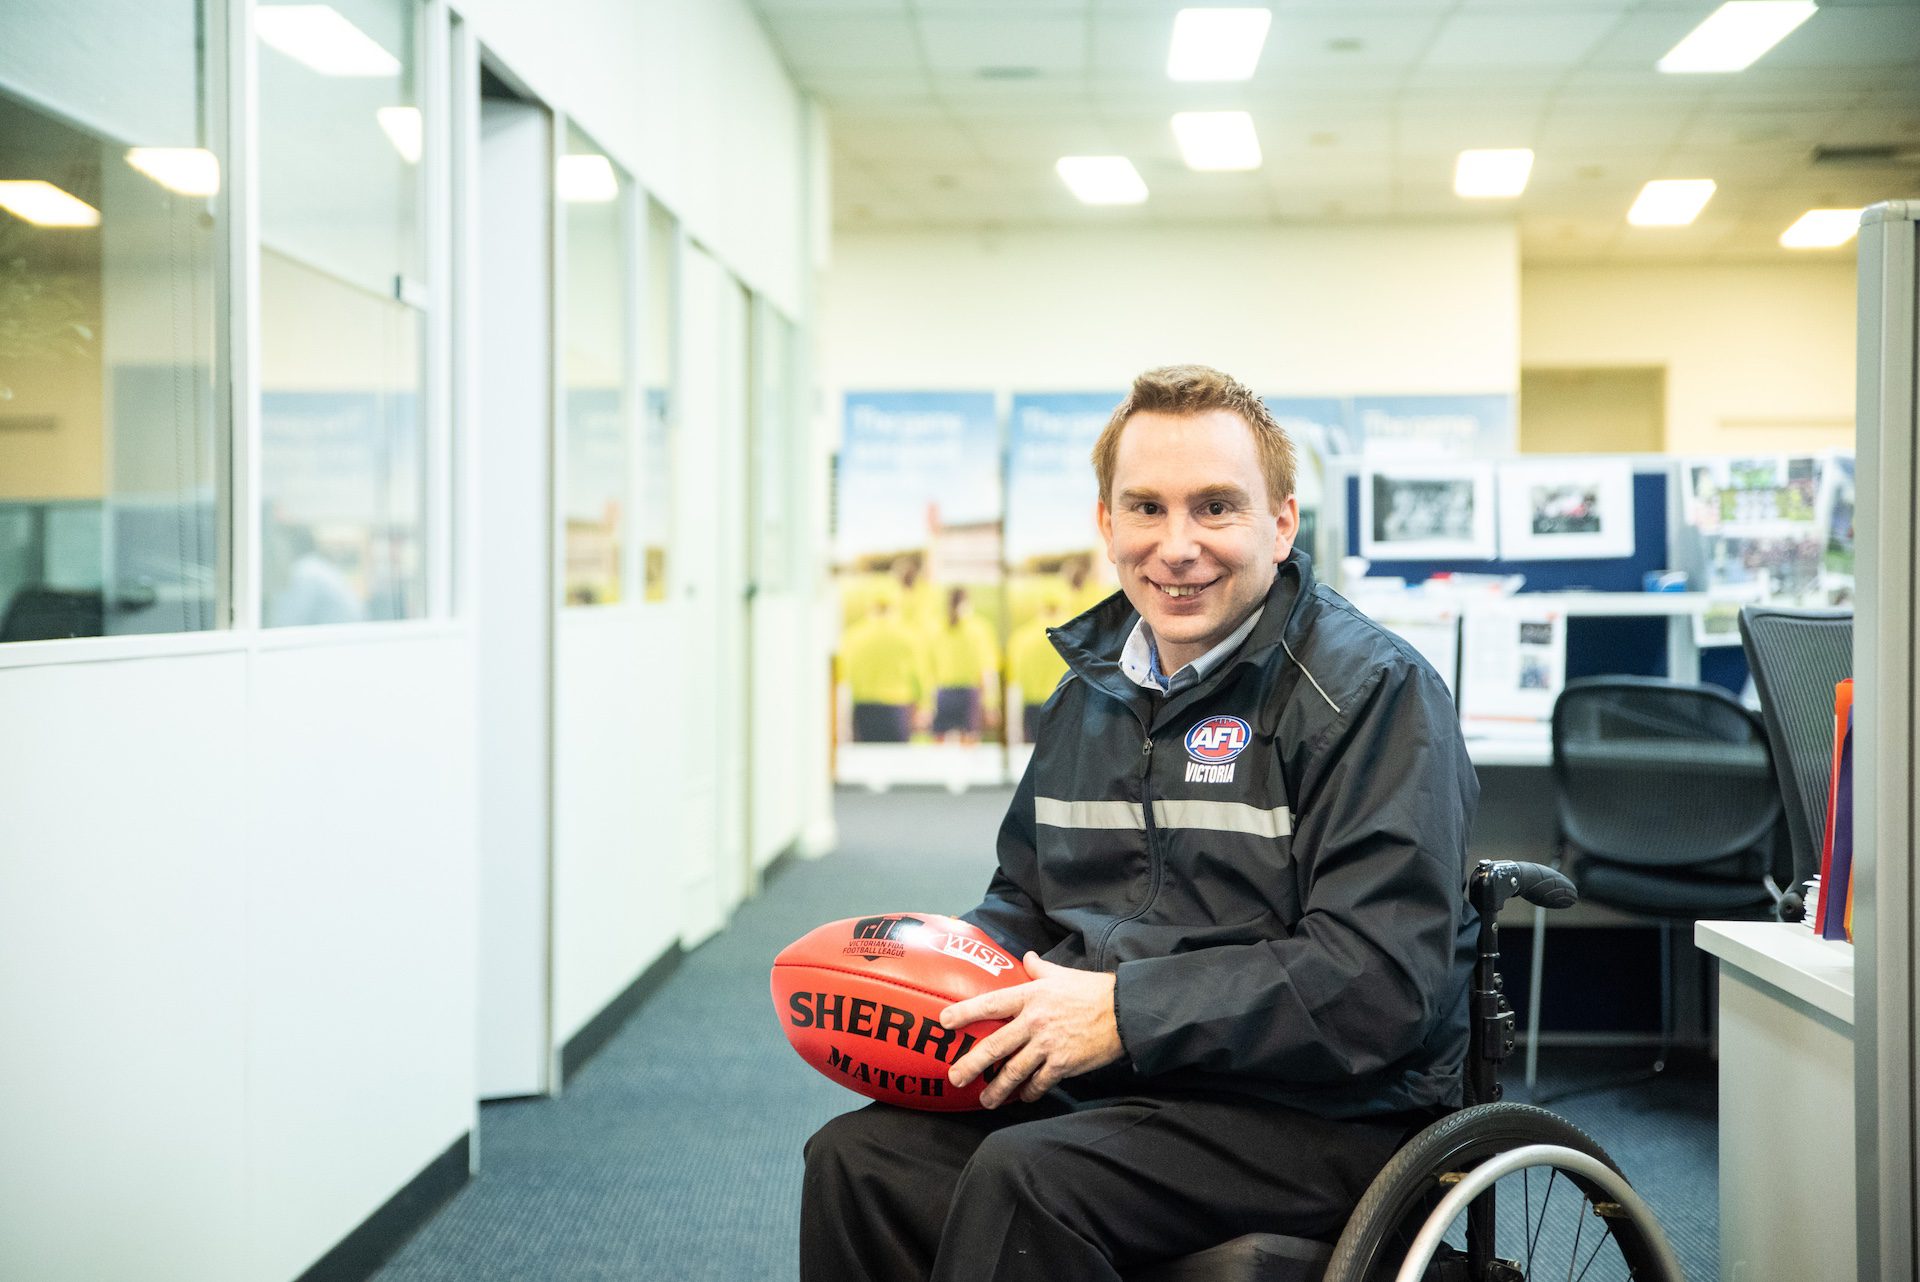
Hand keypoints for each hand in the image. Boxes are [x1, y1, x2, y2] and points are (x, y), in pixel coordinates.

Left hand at [940, 953, 1123, 1108]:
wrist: (1124, 1011)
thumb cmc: (1093, 990)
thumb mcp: (1062, 974)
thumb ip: (1040, 968)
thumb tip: (1027, 957)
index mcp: (1031, 995)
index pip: (991, 1004)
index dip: (965, 1012)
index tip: (944, 1022)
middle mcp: (1035, 1021)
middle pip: (996, 1045)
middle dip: (972, 1064)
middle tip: (955, 1077)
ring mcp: (1048, 1045)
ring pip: (1014, 1071)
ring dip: (998, 1089)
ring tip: (985, 1100)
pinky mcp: (1063, 1064)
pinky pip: (1039, 1083)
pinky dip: (1030, 1092)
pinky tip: (1023, 1097)